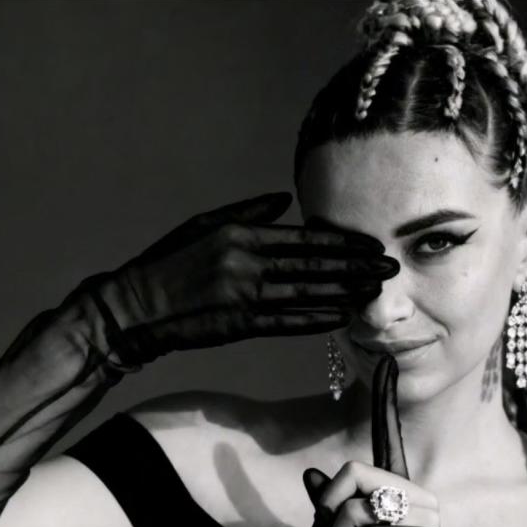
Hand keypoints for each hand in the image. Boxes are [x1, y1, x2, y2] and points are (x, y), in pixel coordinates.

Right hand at [69, 191, 399, 368]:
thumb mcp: (203, 224)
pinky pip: (287, 322)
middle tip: (390, 269)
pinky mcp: (238, 325)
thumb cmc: (168, 264)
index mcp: (241, 234)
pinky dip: (316, 320)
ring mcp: (244, 295)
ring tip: (376, 293)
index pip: (304, 238)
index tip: (371, 246)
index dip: (343, 244)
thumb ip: (247, 211)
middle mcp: (247, 262)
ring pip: (307, 294)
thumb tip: (284, 201)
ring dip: (345, 294)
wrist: (135, 306)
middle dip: (356, 268)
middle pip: (315, 265)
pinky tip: (342, 318)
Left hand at [302, 352, 449, 526]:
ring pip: (356, 506)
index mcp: (398, 490)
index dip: (387, 399)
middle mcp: (417, 496)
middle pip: (355, 471)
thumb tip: (314, 476)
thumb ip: (331, 510)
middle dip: (323, 511)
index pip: (390, 436)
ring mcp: (426, 519)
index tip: (386, 361)